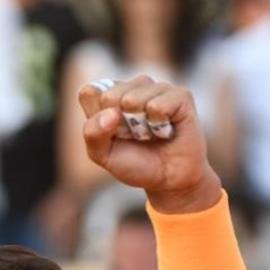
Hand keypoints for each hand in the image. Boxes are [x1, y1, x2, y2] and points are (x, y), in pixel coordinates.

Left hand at [78, 76, 221, 213]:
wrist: (168, 180)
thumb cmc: (134, 164)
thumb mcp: (103, 154)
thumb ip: (93, 133)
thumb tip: (111, 112)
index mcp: (109, 99)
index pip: (89, 92)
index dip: (95, 114)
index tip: (109, 132)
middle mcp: (133, 88)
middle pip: (109, 94)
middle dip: (117, 123)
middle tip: (133, 136)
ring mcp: (157, 89)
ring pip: (133, 96)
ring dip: (138, 124)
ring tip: (150, 133)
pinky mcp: (180, 96)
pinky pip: (159, 103)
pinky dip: (158, 121)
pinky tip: (165, 129)